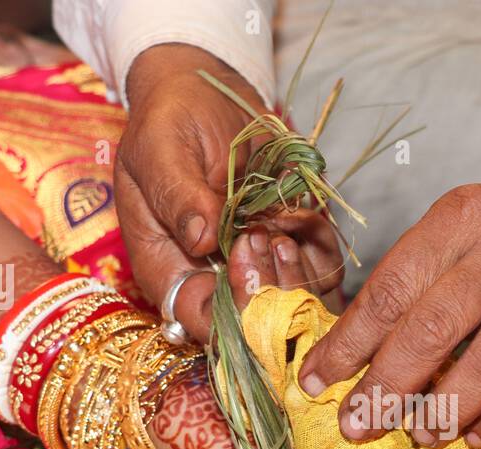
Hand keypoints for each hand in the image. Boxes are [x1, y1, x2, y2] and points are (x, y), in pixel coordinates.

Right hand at [118, 44, 341, 341]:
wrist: (205, 95)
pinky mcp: (291, 247)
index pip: (201, 320)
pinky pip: (321, 268)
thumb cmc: (169, 123)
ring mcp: (257, 266)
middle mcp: (215, 280)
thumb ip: (178, 196)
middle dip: (270, 286)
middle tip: (266, 235)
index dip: (229, 308)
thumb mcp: (159, 151)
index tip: (243, 258)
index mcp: (170, 269)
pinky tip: (305, 213)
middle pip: (255, 321)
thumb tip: (201, 238)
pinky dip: (320, 246)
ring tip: (283, 224)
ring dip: (299, 268)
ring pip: (295, 301)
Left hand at [297, 149, 480, 448]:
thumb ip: (412, 281)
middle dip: (385, 388)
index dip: (349, 344)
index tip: (318, 383)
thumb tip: (352, 358)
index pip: (392, 289)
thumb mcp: (458, 227)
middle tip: (358, 426)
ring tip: (420, 434)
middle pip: (434, 329)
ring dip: (444, 412)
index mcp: (464, 219)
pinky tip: (478, 434)